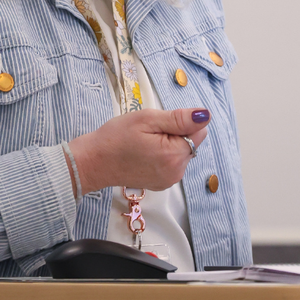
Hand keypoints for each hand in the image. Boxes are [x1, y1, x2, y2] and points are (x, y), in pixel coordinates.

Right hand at [66, 108, 210, 195]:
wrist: (93, 162)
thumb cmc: (116, 137)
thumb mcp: (147, 119)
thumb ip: (179, 118)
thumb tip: (205, 115)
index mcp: (175, 155)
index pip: (198, 131)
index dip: (181, 122)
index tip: (159, 124)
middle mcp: (176, 172)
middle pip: (191, 142)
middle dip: (175, 133)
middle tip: (149, 133)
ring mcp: (169, 180)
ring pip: (182, 152)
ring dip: (169, 143)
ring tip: (144, 143)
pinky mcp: (161, 183)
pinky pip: (172, 162)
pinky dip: (163, 154)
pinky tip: (144, 153)